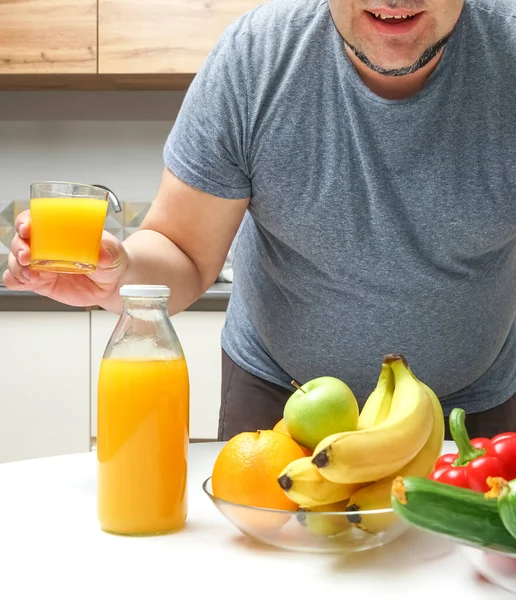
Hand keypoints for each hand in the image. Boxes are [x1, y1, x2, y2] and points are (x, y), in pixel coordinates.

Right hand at [3, 210, 128, 307]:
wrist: (113, 283)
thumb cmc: (110, 258)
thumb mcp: (113, 251)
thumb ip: (108, 251)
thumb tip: (102, 254)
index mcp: (59, 230)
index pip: (33, 219)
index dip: (25, 221)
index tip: (27, 228)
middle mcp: (45, 246)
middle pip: (20, 240)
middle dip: (18, 247)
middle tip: (27, 256)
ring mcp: (41, 265)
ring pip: (16, 261)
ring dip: (17, 266)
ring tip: (31, 274)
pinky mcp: (41, 283)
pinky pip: (18, 280)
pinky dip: (15, 280)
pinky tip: (25, 282)